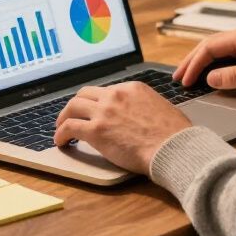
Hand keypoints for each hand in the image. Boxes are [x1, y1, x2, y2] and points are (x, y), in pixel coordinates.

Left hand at [53, 82, 192, 173]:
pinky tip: (61, 141)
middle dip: (76, 104)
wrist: (173, 147)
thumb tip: (140, 115)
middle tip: (72, 115)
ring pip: (73, 106)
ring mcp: (104, 111)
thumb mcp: (161, 107)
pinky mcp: (96, 130)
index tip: (93, 111)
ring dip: (64, 117)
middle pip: (85, 94)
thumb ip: (144, 106)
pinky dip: (61, 133)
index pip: (106, 90)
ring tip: (61, 127)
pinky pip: (70, 127)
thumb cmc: (174, 134)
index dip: (96, 102)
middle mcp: (116, 95)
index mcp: (132, 88)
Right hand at [172, 23, 235, 95]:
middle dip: (194, 61)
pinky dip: (220, 62)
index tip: (184, 80)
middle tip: (179, 77)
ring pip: (222, 48)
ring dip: (205, 62)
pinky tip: (215, 72)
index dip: (194, 64)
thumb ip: (234, 77)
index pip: (210, 47)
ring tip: (191, 75)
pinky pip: (234, 53)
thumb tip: (210, 79)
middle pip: (213, 45)